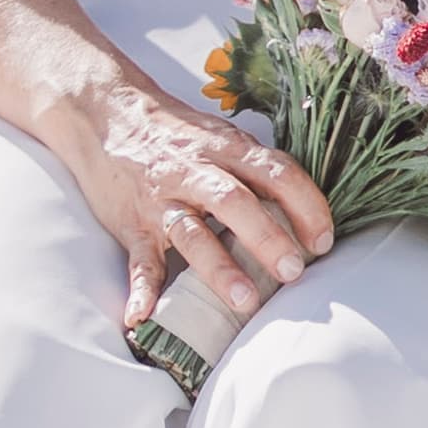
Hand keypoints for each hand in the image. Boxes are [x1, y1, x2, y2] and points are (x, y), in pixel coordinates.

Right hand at [54, 67, 335, 332]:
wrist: (104, 111)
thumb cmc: (174, 132)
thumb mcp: (220, 136)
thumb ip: (256, 168)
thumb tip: (304, 208)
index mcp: (226, 148)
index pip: (275, 172)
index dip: (305, 205)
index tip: (323, 241)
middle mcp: (195, 172)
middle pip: (235, 202)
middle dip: (267, 237)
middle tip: (293, 272)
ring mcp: (161, 199)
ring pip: (191, 233)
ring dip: (218, 268)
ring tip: (244, 300)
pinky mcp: (131, 222)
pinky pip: (137, 259)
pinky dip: (139, 289)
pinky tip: (141, 316)